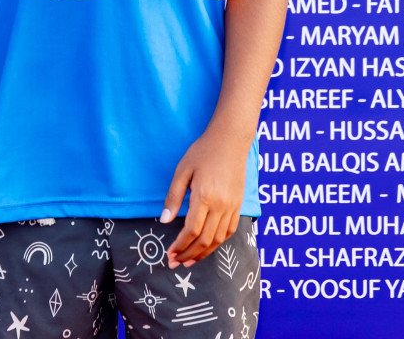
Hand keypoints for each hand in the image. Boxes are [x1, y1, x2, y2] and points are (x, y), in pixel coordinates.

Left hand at [161, 128, 249, 266]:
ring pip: (219, 239)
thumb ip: (174, 197)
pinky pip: (229, 231)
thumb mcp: (182, 171)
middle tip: (174, 263)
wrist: (230, 141)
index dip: (180, 245)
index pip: (192, 230)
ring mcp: (232, 206)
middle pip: (205, 239)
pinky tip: (207, 247)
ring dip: (203, 253)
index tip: (169, 253)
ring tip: (189, 260)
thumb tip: (165, 220)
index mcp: (205, 196)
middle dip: (189, 254)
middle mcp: (221, 205)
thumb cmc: (202, 152)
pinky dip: (218, 243)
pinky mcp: (239, 205)